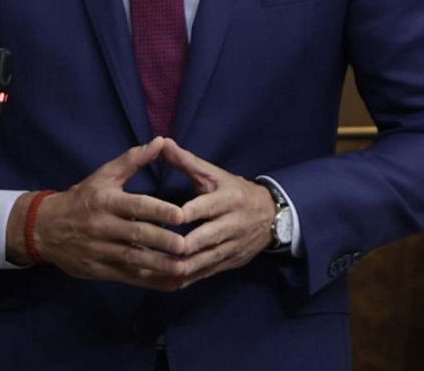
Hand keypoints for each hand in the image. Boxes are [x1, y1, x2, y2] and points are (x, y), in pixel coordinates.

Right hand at [12, 138, 189, 289]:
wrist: (43, 228)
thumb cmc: (81, 199)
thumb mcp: (103, 176)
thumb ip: (133, 160)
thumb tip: (161, 141)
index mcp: (107, 201)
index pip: (136, 206)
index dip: (158, 211)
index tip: (181, 215)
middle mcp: (103, 226)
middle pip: (136, 234)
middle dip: (161, 241)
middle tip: (185, 246)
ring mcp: (99, 250)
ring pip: (132, 259)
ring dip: (158, 265)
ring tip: (182, 268)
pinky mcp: (97, 270)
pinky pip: (125, 276)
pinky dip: (146, 280)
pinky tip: (167, 281)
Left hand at [160, 139, 276, 285]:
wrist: (272, 215)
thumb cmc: (235, 191)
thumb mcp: (216, 175)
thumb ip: (188, 162)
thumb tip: (163, 143)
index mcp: (228, 199)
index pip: (204, 208)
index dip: (183, 214)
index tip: (159, 218)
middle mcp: (233, 224)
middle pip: (205, 238)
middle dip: (180, 246)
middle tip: (151, 250)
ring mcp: (233, 246)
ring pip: (205, 260)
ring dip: (179, 267)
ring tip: (153, 268)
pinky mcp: (231, 262)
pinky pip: (206, 273)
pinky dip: (186, 278)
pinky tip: (165, 279)